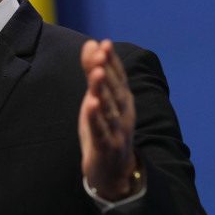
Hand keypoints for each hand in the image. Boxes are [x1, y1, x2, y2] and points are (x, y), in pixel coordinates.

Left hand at [78, 39, 140, 200]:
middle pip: (115, 88)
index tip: (104, 43)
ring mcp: (117, 130)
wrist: (113, 171)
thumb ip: (93, 72)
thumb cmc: (104, 128)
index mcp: (123, 100)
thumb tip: (92, 43)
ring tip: (97, 72)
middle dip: (108, 69)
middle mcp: (124, 113)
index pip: (119, 77)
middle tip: (101, 52)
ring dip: (103, 89)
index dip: (112, 61)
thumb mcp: (97, 98)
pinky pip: (100, 129)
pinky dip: (95, 116)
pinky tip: (90, 104)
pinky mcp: (107, 146)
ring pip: (109, 107)